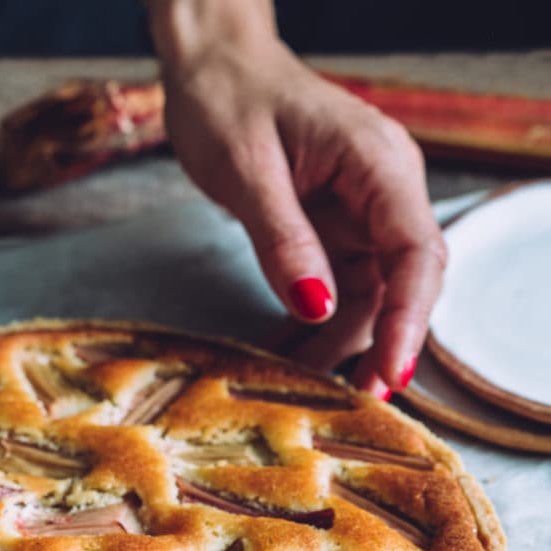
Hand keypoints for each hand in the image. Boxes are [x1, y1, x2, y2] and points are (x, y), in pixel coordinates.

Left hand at [150, 0, 446, 396]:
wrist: (212, 70)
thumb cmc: (228, 101)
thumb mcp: (248, 172)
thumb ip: (284, 240)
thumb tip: (317, 308)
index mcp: (378, 164)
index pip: (416, 251)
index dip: (409, 318)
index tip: (390, 371)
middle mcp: (381, 191)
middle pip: (404, 281)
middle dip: (382, 342)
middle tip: (356, 402)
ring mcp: (360, 210)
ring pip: (369, 292)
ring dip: (341, 343)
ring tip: (304, 386)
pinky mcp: (332, 227)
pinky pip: (335, 286)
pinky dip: (314, 323)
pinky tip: (287, 352)